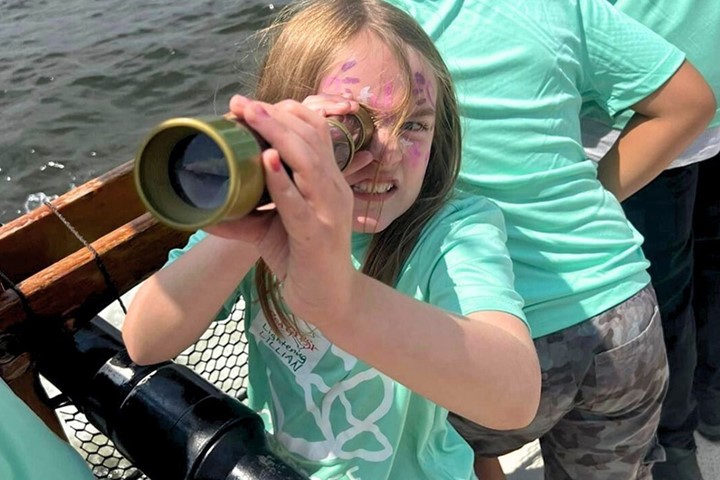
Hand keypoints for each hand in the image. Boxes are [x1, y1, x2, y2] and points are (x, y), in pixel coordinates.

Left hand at [225, 94, 358, 324]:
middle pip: (310, 138)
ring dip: (277, 134)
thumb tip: (200, 208)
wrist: (330, 301)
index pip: (316, 132)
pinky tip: (266, 161)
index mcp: (327, 182)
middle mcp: (333, 189)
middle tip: (241, 103)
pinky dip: (282, 180)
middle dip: (274, 115)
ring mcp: (328, 210)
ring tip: (251, 116)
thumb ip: (242, 214)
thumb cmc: (302, 259)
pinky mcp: (317, 235)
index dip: (286, 112)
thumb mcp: (270, 229)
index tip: (250, 105)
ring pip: (308, 162)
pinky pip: (299, 203)